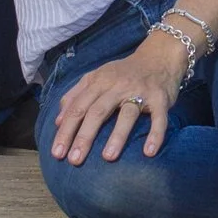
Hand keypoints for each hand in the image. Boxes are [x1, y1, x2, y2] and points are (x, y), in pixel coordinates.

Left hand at [50, 36, 189, 164]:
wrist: (159, 56)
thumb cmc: (123, 73)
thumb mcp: (96, 77)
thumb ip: (75, 95)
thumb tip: (58, 121)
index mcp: (98, 81)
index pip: (78, 107)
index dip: (66, 130)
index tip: (57, 152)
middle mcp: (117, 86)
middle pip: (97, 112)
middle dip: (84, 137)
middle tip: (74, 160)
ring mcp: (140, 91)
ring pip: (127, 114)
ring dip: (117, 136)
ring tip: (107, 158)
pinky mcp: (160, 99)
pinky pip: (158, 118)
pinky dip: (155, 134)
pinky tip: (149, 152)